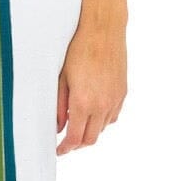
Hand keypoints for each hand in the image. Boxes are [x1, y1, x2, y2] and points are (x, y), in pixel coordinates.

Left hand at [56, 19, 126, 153]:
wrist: (103, 29)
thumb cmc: (78, 49)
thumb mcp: (61, 78)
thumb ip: (59, 106)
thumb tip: (58, 127)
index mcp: (83, 103)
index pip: (75, 138)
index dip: (65, 148)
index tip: (58, 150)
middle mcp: (102, 105)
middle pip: (90, 139)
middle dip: (77, 144)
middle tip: (66, 142)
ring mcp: (115, 99)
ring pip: (103, 128)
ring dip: (90, 131)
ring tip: (77, 125)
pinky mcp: (123, 92)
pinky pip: (113, 116)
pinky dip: (102, 120)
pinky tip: (93, 112)